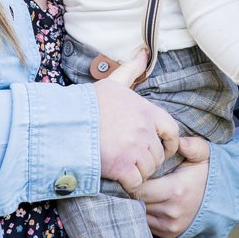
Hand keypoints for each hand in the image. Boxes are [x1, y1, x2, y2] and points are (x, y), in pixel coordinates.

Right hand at [94, 58, 179, 194]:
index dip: (170, 142)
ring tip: (126, 169)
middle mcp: (144, 131)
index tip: (163, 148)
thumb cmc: (89, 103)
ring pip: (148, 170)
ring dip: (139, 172)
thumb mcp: (113, 83)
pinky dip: (130, 185)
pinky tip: (120, 179)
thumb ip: (131, 70)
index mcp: (146, 111)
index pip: (172, 130)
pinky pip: (136, 183)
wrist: (67, 121)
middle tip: (136, 160)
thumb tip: (144, 52)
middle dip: (150, 160)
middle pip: (159, 154)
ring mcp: (134, 150)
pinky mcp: (122, 167)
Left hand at [136, 135, 209, 237]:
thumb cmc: (206, 172)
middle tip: (135, 180)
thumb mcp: (202, 154)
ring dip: (138, 203)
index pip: (140, 189)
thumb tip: (179, 142)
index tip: (135, 171)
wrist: (222, 198)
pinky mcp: (170, 233)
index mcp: (176, 190)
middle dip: (133, 192)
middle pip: (137, 202)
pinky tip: (151, 202)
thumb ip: (191, 146)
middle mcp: (172, 211)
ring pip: (140, 214)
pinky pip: (147, 224)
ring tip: (143, 190)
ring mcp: (170, 225)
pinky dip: (146, 213)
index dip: (134, 180)